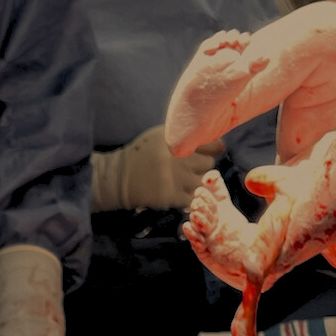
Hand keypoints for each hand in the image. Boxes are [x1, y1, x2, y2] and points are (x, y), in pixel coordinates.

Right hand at [91, 127, 220, 210]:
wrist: (119, 178)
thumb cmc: (142, 155)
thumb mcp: (160, 137)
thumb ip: (184, 136)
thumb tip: (216, 141)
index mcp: (177, 140)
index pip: (213, 145)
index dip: (213, 149)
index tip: (206, 152)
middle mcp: (178, 158)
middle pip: (209, 164)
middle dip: (202, 166)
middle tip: (190, 168)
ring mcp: (175, 178)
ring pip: (202, 182)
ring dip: (196, 182)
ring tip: (182, 180)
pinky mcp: (170, 196)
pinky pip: (192, 198)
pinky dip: (188, 196)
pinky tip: (178, 191)